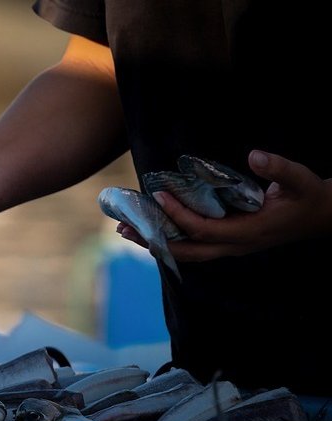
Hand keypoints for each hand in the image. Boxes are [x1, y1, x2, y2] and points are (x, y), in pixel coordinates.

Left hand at [117, 150, 331, 260]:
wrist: (320, 217)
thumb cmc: (309, 197)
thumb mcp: (301, 180)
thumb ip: (280, 169)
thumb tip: (255, 154)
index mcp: (248, 233)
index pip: (203, 229)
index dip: (179, 215)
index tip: (158, 195)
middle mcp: (235, 246)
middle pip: (185, 251)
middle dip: (153, 239)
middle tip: (123, 226)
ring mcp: (230, 247)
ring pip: (186, 253)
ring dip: (155, 242)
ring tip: (126, 229)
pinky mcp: (228, 242)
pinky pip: (192, 246)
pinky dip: (169, 239)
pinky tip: (151, 228)